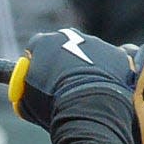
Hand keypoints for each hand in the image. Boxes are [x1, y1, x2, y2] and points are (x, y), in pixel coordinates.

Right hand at [8, 28, 134, 130]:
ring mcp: (97, 44)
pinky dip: (113, 72)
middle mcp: (70, 35)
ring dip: (89, 67)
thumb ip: (24, 89)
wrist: (89, 108)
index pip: (36, 48)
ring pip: (91, 53)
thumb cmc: (53, 104)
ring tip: (88, 92)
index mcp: (43, 42)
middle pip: (64, 47)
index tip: (39, 80)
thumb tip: (24, 93)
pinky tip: (109, 87)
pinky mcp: (119, 55)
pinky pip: (116, 60)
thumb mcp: (27, 100)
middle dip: (64, 62)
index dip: (37, 65)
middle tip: (64, 85)